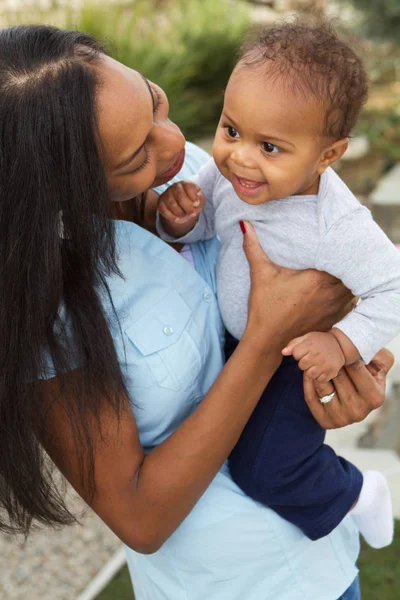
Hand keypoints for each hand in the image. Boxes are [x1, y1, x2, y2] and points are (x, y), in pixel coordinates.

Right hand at [158, 181, 205, 223]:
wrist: (184, 209)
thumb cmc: (193, 202)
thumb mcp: (200, 200)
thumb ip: (200, 199)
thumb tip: (195, 203)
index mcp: (186, 184)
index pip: (188, 187)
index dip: (193, 196)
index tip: (196, 204)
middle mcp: (175, 187)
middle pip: (180, 196)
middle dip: (187, 207)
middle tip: (192, 214)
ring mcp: (166, 194)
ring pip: (171, 204)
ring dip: (180, 213)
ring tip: (184, 215)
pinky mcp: (160, 202)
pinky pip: (163, 210)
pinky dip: (171, 216)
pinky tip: (177, 219)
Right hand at [240, 221, 353, 352]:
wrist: (268, 341)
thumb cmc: (265, 308)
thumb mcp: (260, 274)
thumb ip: (253, 247)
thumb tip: (244, 225)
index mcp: (318, 279)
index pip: (341, 258)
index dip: (341, 249)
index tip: (334, 242)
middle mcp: (331, 294)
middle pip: (351, 272)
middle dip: (346, 263)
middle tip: (337, 254)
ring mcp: (335, 309)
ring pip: (353, 288)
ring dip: (348, 279)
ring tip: (339, 270)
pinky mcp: (334, 320)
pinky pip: (350, 303)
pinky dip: (346, 295)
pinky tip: (336, 290)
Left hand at [282, 331, 344, 381]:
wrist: (340, 344)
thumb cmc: (320, 341)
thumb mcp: (307, 337)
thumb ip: (294, 344)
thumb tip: (283, 352)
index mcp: (310, 344)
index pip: (295, 354)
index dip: (299, 354)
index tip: (305, 351)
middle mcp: (317, 355)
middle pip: (301, 365)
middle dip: (305, 363)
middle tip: (313, 358)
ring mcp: (324, 364)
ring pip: (309, 374)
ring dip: (312, 371)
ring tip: (317, 364)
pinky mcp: (331, 372)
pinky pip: (319, 380)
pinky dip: (320, 376)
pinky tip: (323, 369)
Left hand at [303, 348, 393, 428]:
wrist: (356, 397)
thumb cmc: (368, 374)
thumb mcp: (379, 362)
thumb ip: (376, 354)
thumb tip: (362, 348)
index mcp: (374, 397)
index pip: (354, 367)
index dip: (344, 352)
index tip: (338, 344)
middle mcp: (358, 411)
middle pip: (337, 376)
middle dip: (329, 360)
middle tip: (323, 350)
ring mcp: (341, 418)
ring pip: (322, 386)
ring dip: (316, 370)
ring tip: (316, 359)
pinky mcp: (325, 421)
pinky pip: (311, 397)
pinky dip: (308, 382)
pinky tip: (309, 372)